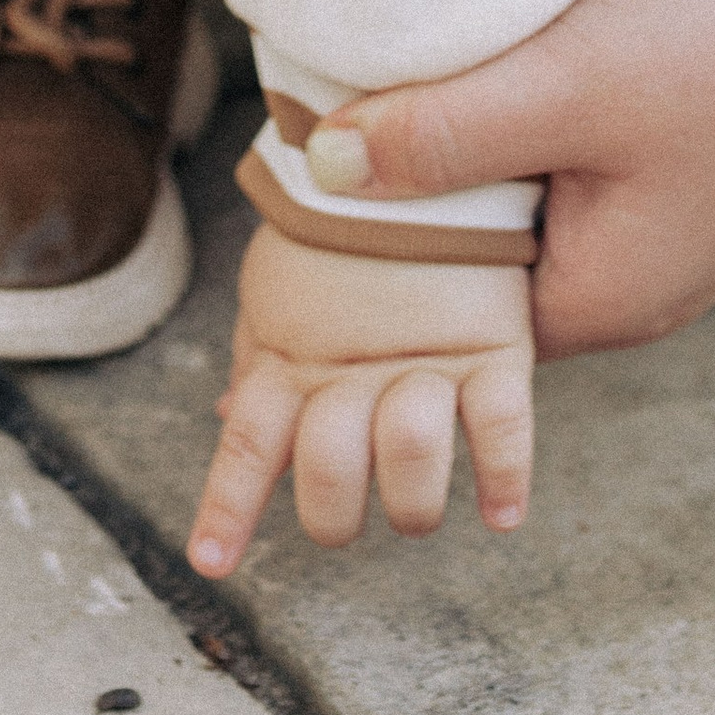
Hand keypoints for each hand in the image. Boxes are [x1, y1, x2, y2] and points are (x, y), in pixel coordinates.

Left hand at [186, 228, 534, 577]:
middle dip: (333, 513)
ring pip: (412, 461)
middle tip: (346, 508)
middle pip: (331, 471)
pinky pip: (503, 427)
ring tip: (415, 506)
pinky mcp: (494, 346)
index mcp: (294, 356)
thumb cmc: (340, 226)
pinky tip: (499, 513)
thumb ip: (261, 355)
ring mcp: (426, 360)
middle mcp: (355, 367)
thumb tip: (226, 412)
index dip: (227, 506)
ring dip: (413, 504)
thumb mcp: (280, 285)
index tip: (210, 562)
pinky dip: (505, 479)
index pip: (249, 442)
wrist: (420, 151)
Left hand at [297, 0, 714, 360]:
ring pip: (516, 219)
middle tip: (351, 112)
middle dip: (415, 201)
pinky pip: (561, 186)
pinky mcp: (666, 191)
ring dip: (471, 159)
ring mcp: (651, 248)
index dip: (371, 249)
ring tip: (420, 86)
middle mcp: (625, 297)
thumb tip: (326, 170)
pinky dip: (522, 139)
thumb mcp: (564, 83)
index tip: (316, 172)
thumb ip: (444, 134)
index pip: (440, 318)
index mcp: (598, 305)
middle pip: (474, 272)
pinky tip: (503, 76)